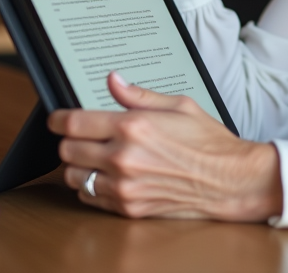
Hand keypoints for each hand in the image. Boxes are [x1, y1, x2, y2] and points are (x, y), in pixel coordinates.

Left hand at [48, 72, 282, 221]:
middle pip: (67, 150)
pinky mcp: (129, 207)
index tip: (57, 119)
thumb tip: (112, 80)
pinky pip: (91, 198)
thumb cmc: (209, 142)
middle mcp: (124, 157)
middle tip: (81, 136)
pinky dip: (92, 187)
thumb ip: (138, 94)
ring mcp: (125, 186)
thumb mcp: (178, 105)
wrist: (231, 181)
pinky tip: (107, 177)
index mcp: (133, 126)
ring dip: (79, 166)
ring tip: (95, 158)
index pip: (73, 122)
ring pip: (74, 176)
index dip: (58, 119)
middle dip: (69, 141)